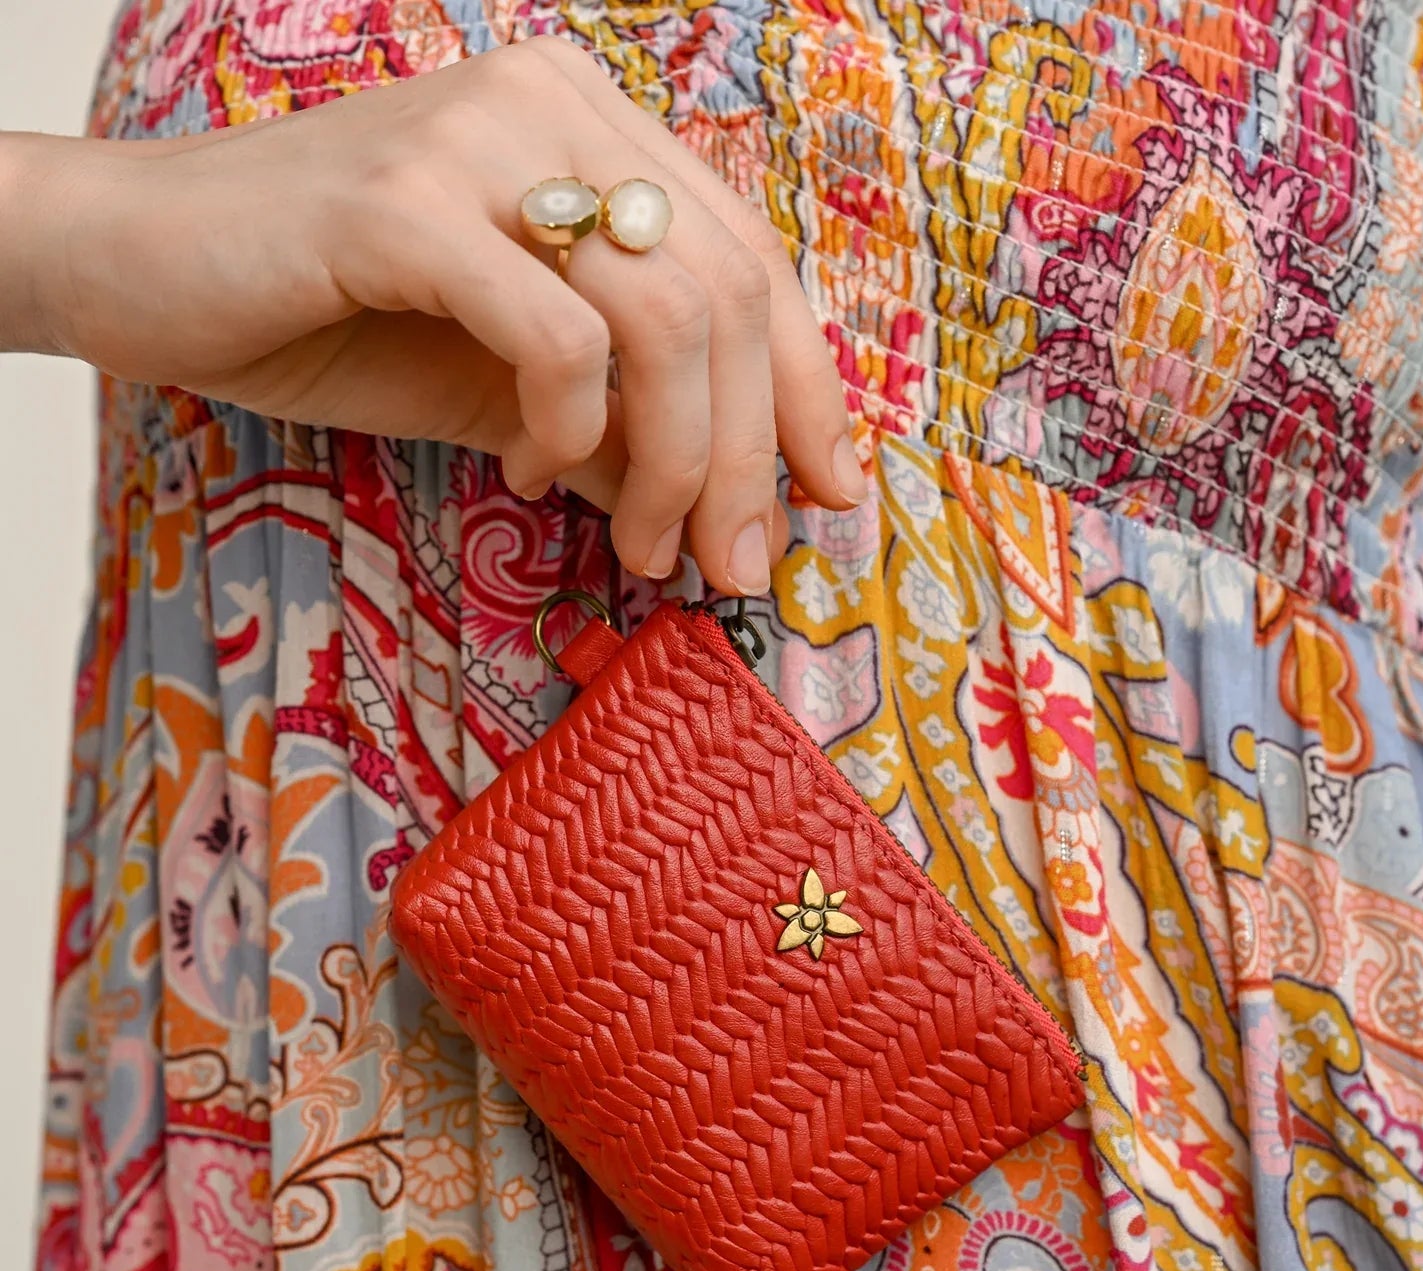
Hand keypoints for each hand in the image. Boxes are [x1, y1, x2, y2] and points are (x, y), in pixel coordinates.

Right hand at [3, 37, 865, 592]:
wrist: (145, 269)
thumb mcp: (511, 382)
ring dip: (676, 461)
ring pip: (666, 314)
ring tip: (641, 545)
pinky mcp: (402, 200)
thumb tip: (722, 508)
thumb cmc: (336, 317)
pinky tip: (530, 469)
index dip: (809, 389)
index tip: (833, 498)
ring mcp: (477, 138)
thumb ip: (620, 423)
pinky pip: (555, 333)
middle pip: (730, 295)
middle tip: (732, 567)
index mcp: (594, 129)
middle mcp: (553, 106)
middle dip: (750, 458)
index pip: (753, 262)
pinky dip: (570, 425)